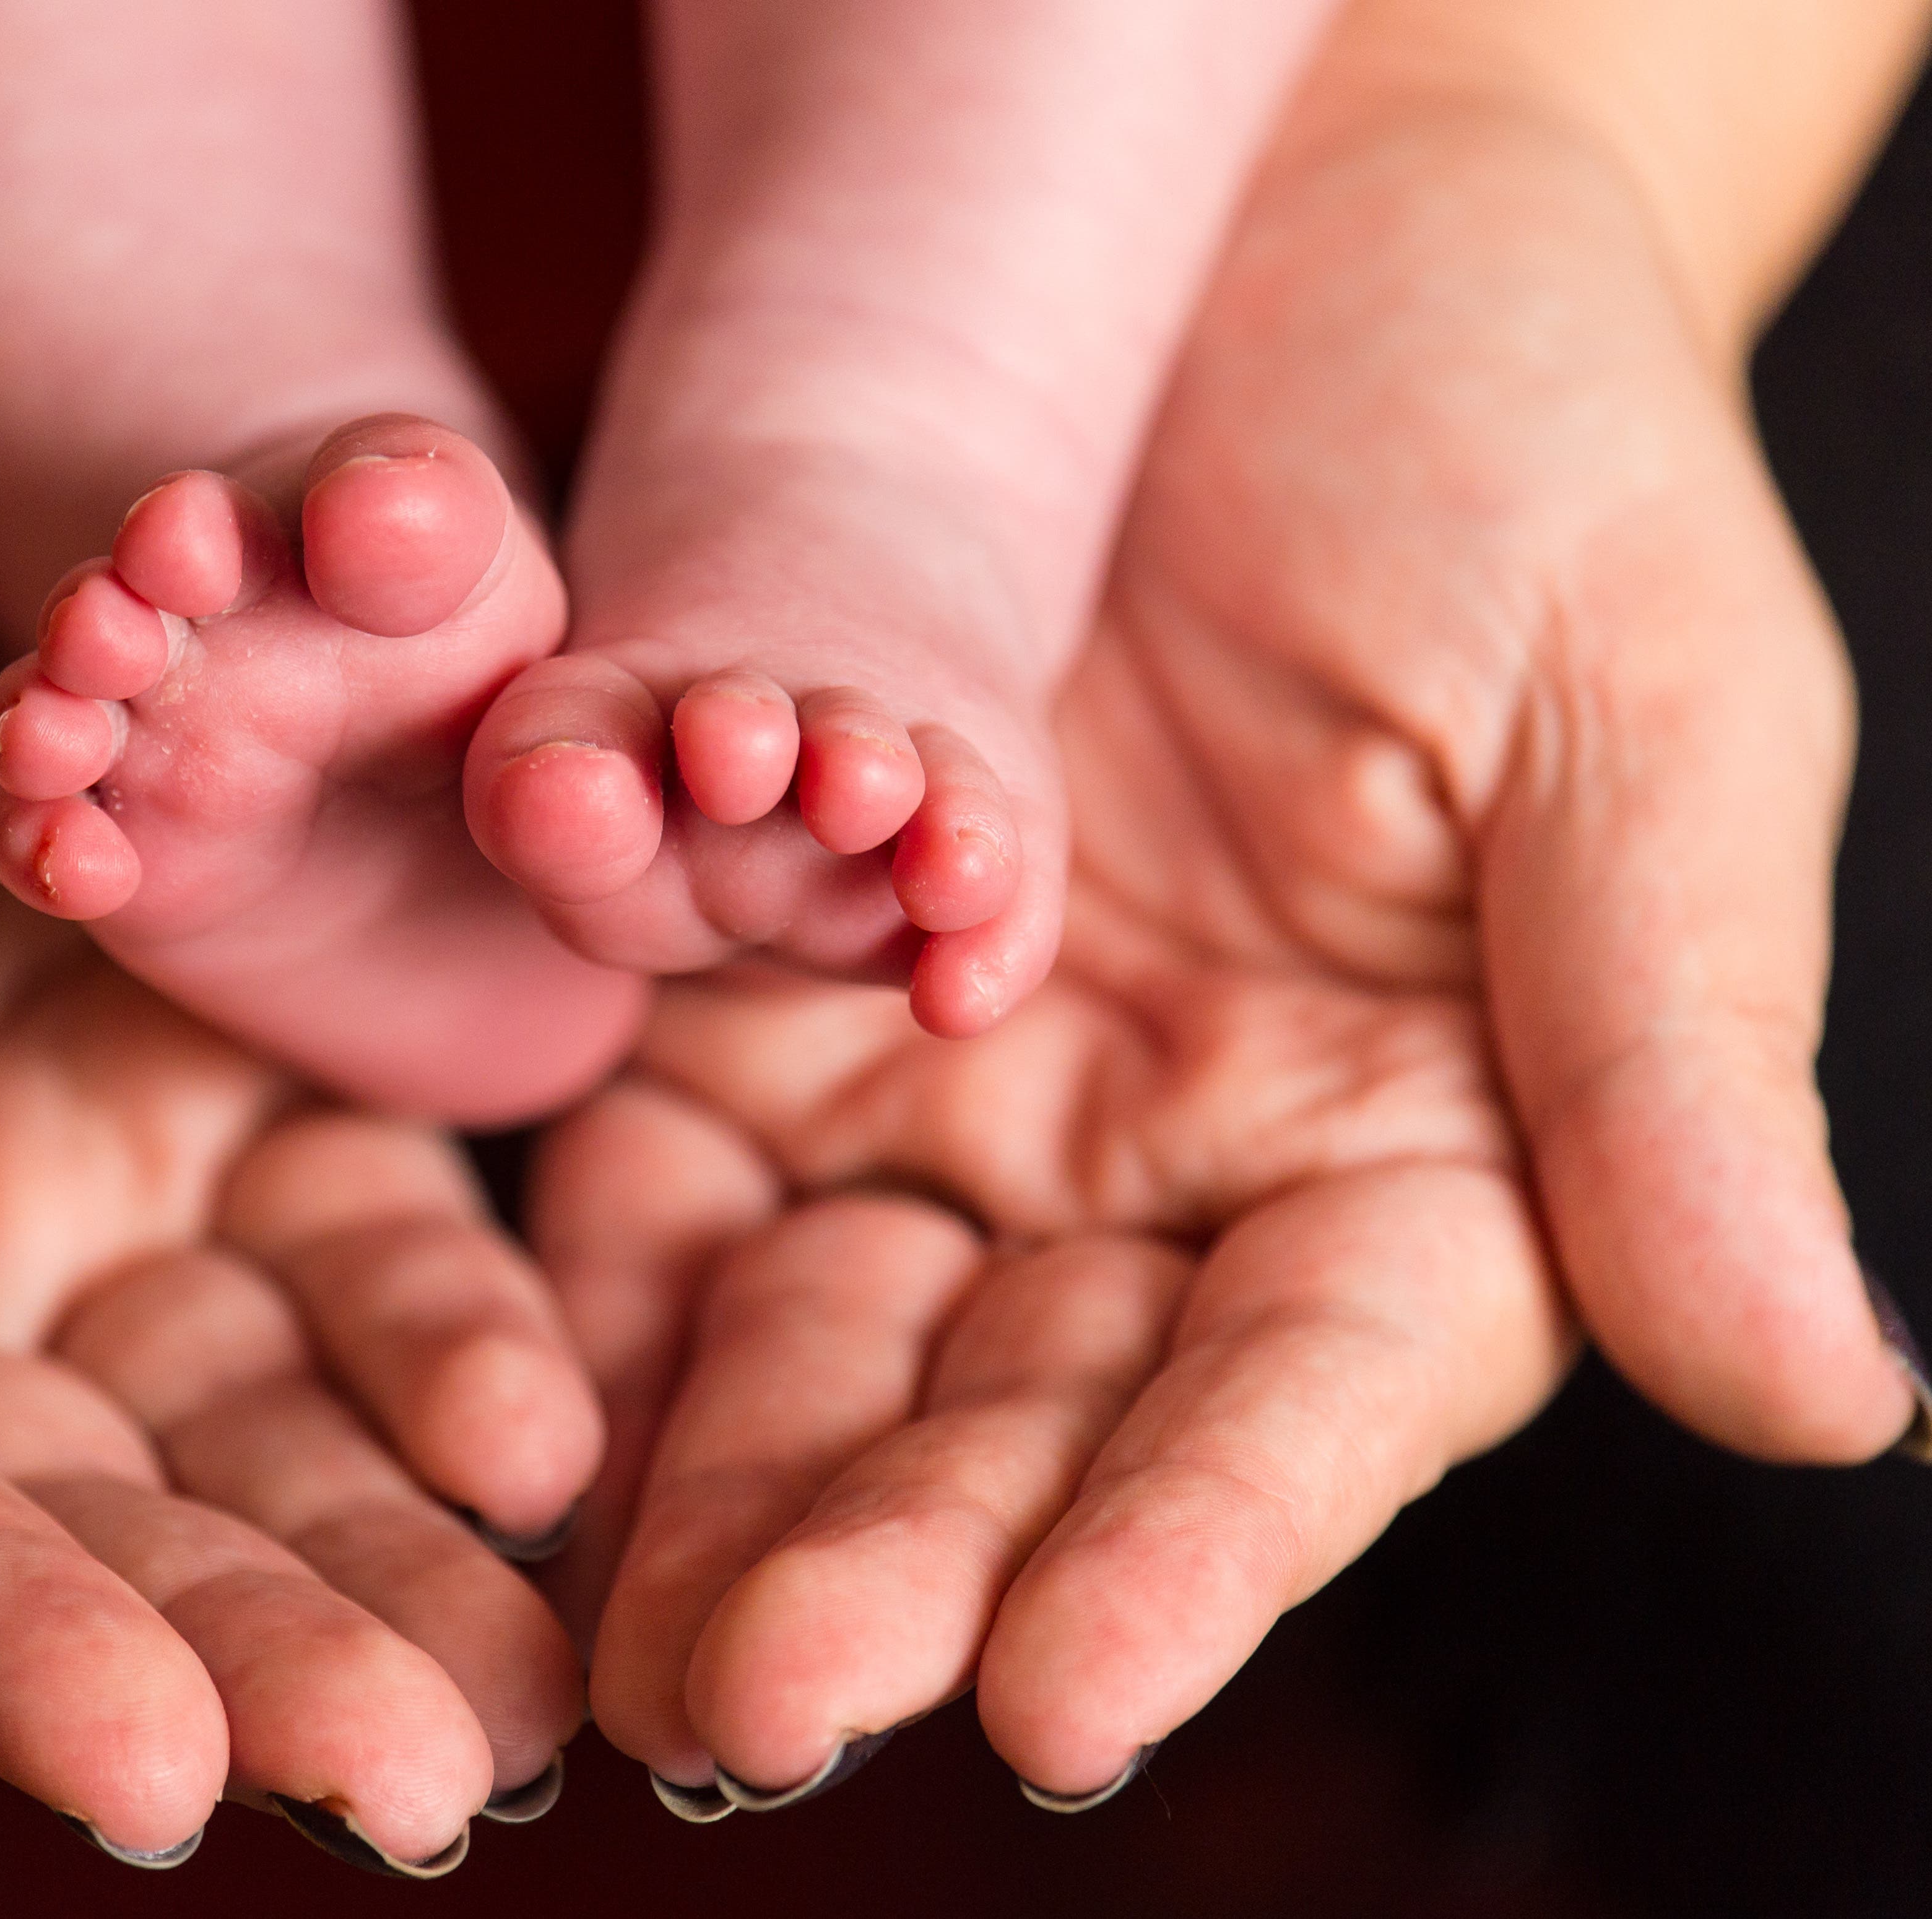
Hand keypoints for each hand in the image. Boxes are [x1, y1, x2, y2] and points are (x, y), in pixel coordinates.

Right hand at [0, 5, 589, 1866]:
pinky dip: (432, 1322)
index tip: (159, 1768)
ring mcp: (37, 1182)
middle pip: (66, 1513)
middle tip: (433, 1770)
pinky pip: (332, 1227)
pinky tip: (548, 1421)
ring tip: (537, 1670)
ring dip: (383, 1534)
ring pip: (229, 1410)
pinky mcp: (185, 1062)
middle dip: (248, 1637)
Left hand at [538, 96, 1919, 1808]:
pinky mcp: (776, 992)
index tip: (1072, 1698)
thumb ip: (1674, 1060)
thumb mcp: (1637, 714)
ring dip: (710, 1485)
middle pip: (1025, 1419)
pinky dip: (591, 1283)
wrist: (1267, 231)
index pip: (1304, 1406)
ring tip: (606, 1646)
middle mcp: (1170, 1177)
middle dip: (892, 1560)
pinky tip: (500, 1401)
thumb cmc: (1516, 433)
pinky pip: (667, 1169)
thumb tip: (1823, 1397)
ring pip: (822, 1340)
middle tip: (752, 1707)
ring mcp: (958, 1096)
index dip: (1194, 1557)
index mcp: (1418, 1158)